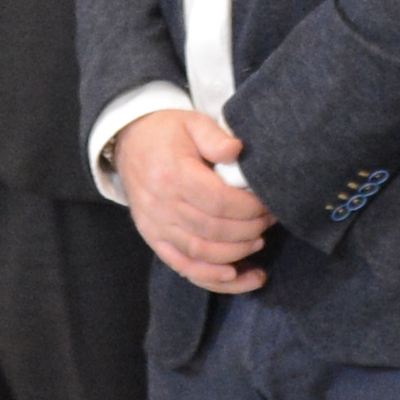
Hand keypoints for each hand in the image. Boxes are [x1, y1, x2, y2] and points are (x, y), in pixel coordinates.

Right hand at [115, 109, 269, 292]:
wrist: (129, 143)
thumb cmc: (167, 133)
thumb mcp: (192, 122)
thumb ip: (215, 136)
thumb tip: (237, 150)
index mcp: (173, 175)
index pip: (218, 202)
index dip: (249, 208)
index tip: (268, 204)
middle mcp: (162, 205)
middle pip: (213, 230)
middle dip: (249, 230)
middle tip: (270, 221)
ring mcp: (156, 226)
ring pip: (200, 253)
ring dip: (235, 255)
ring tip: (259, 244)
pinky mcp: (154, 239)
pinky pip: (183, 267)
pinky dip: (210, 277)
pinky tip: (234, 276)